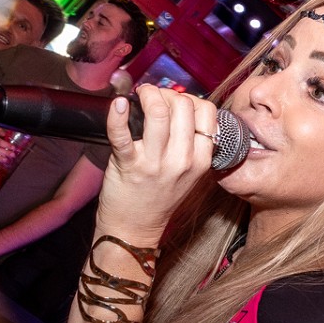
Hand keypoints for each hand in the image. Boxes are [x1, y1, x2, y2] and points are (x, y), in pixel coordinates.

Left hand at [96, 85, 218, 243]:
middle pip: (183, 105)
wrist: (134, 229)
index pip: (206, 111)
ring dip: (148, 95)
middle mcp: (182, 160)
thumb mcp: (189, 172)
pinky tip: (117, 105)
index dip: (189, 98)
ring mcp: (155, 163)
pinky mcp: (128, 165)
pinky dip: (117, 115)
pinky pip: (122, 133)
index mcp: (201, 159)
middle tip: (153, 97)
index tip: (175, 101)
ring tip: (139, 96)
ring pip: (159, 111)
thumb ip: (191, 143)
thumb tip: (180, 104)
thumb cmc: (159, 196)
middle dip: (167, 93)